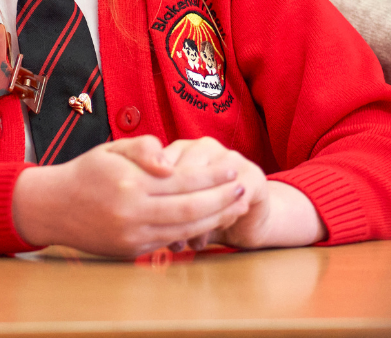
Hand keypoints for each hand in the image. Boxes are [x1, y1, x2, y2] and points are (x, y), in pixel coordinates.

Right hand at [11, 135, 250, 256]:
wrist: (53, 208)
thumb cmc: (87, 172)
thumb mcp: (112, 148)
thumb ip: (145, 148)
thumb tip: (171, 162)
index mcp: (129, 185)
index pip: (183, 181)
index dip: (211, 176)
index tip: (231, 167)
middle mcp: (132, 214)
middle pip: (191, 210)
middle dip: (222, 200)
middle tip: (242, 188)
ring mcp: (132, 237)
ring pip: (185, 231)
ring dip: (214, 219)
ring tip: (233, 206)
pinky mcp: (131, 252)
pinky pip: (170, 243)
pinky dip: (193, 233)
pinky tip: (209, 222)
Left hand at [158, 137, 324, 249]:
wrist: (247, 218)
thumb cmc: (201, 211)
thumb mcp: (174, 206)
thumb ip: (157, 205)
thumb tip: (139, 223)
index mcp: (181, 148)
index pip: (162, 167)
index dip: (156, 198)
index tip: (152, 226)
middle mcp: (204, 147)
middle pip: (186, 178)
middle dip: (178, 213)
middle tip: (172, 241)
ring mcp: (229, 158)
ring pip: (208, 190)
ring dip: (199, 222)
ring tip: (190, 243)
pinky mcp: (252, 175)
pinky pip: (232, 199)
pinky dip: (221, 221)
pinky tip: (211, 237)